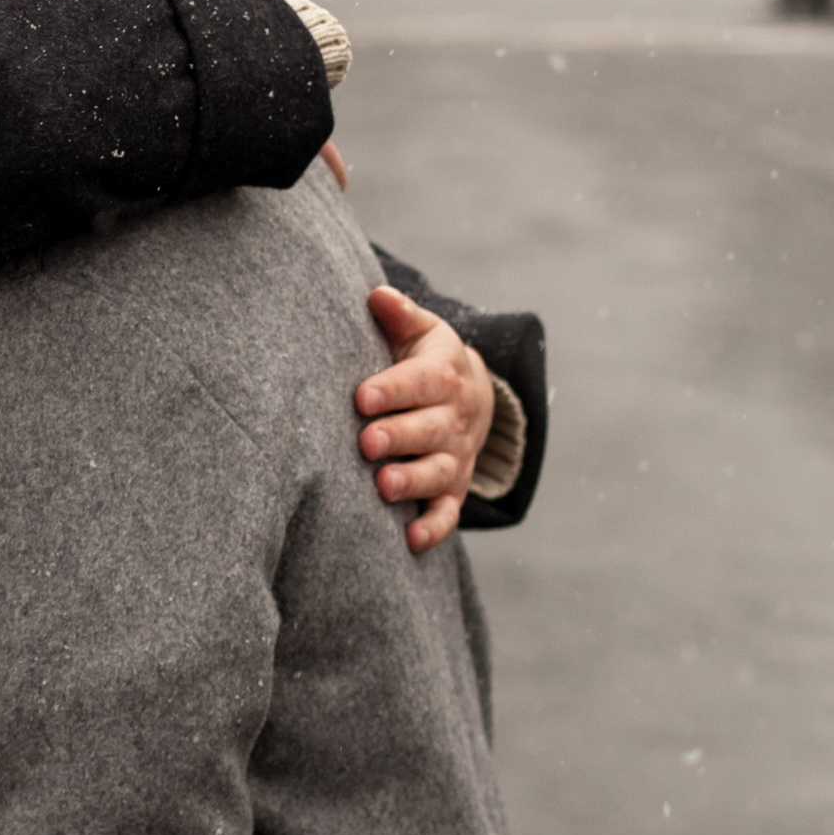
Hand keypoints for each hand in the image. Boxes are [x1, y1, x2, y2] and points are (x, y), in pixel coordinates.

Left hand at [357, 287, 493, 554]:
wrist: (472, 395)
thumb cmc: (428, 359)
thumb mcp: (421, 331)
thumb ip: (399, 315)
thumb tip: (376, 295)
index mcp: (443, 375)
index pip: (421, 382)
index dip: (393, 389)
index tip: (361, 397)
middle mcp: (454, 418)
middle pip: (430, 429)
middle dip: (399, 436)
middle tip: (366, 443)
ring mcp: (455, 456)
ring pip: (438, 472)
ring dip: (413, 481)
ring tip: (383, 487)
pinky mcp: (453, 488)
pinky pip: (448, 511)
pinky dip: (433, 527)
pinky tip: (409, 539)